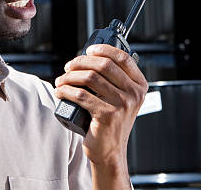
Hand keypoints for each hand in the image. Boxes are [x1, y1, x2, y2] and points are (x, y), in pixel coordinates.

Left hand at [54, 44, 147, 166]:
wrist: (110, 151)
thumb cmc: (111, 123)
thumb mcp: (121, 98)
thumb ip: (115, 79)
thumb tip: (90, 58)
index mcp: (139, 86)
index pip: (123, 58)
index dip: (104, 49)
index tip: (89, 50)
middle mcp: (134, 94)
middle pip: (104, 64)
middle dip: (81, 62)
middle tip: (68, 67)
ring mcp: (122, 104)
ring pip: (90, 77)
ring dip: (70, 76)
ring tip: (61, 81)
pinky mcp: (107, 115)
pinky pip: (81, 94)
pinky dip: (66, 90)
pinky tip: (60, 92)